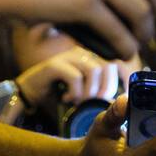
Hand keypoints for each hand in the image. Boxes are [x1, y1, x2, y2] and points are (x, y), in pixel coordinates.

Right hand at [15, 46, 131, 108]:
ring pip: (93, 70)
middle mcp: (83, 53)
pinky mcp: (55, 64)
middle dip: (107, 88)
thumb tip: (122, 102)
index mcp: (92, 58)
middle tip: (98, 102)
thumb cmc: (59, 95)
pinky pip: (75, 77)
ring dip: (90, 92)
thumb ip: (101, 92)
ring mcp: (68, 57)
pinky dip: (75, 92)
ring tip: (80, 101)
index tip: (126, 97)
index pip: (118, 62)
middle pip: (109, 66)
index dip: (125, 78)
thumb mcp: (85, 93)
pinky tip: (68, 99)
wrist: (29, 95)